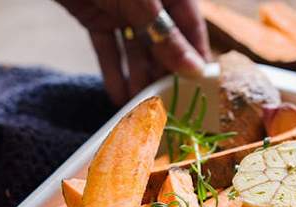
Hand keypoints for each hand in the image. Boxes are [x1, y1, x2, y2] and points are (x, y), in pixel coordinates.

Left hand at [57, 0, 209, 104]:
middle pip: (162, 43)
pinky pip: (108, 48)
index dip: (195, 57)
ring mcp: (122, 10)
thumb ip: (167, 36)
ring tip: (141, 106)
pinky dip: (112, 71)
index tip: (200, 87)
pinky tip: (118, 96)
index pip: (190, 27)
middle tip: (170, 104)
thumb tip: (194, 69)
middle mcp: (148, 3)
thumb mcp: (144, 4)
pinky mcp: (96, 17)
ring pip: (135, 50)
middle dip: (164, 74)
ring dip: (138, 79)